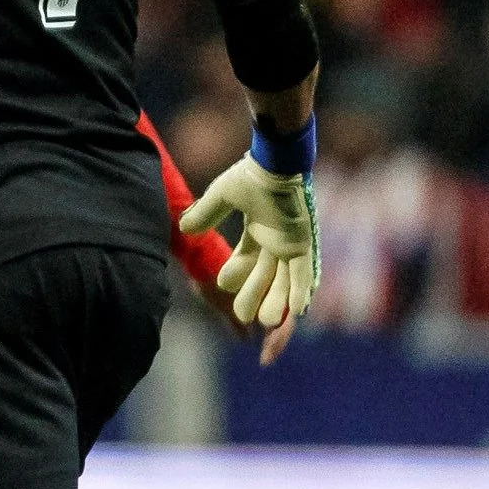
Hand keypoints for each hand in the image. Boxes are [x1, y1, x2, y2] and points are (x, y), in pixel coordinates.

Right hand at [180, 154, 318, 336]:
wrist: (274, 164)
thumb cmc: (250, 176)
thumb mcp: (221, 197)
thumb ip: (205, 214)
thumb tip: (184, 228)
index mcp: (259, 232)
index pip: (247, 262)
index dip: (236, 276)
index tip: (222, 284)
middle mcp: (277, 242)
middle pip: (266, 277)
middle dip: (254, 298)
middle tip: (244, 320)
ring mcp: (292, 244)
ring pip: (284, 281)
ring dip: (277, 302)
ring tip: (266, 324)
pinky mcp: (303, 244)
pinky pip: (303, 273)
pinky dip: (300, 291)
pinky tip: (299, 310)